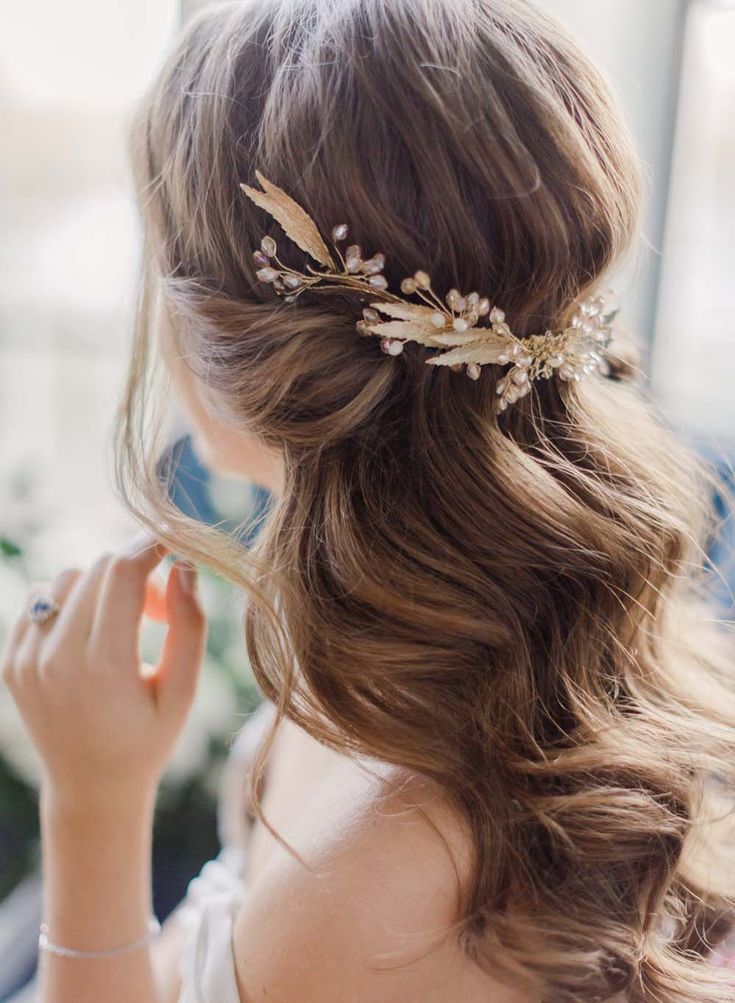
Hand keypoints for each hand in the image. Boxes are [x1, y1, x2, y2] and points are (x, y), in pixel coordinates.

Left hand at [0, 534, 206, 804]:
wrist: (91, 789)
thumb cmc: (149, 739)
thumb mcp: (184, 690)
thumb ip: (189, 625)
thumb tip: (183, 567)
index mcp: (104, 665)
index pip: (123, 572)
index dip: (151, 546)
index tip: (171, 541)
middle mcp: (56, 658)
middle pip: (98, 569)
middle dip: (135, 573)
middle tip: (157, 612)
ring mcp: (26, 660)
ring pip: (69, 579)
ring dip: (101, 589)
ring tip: (121, 628)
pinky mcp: (11, 662)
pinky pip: (41, 601)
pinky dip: (69, 605)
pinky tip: (89, 639)